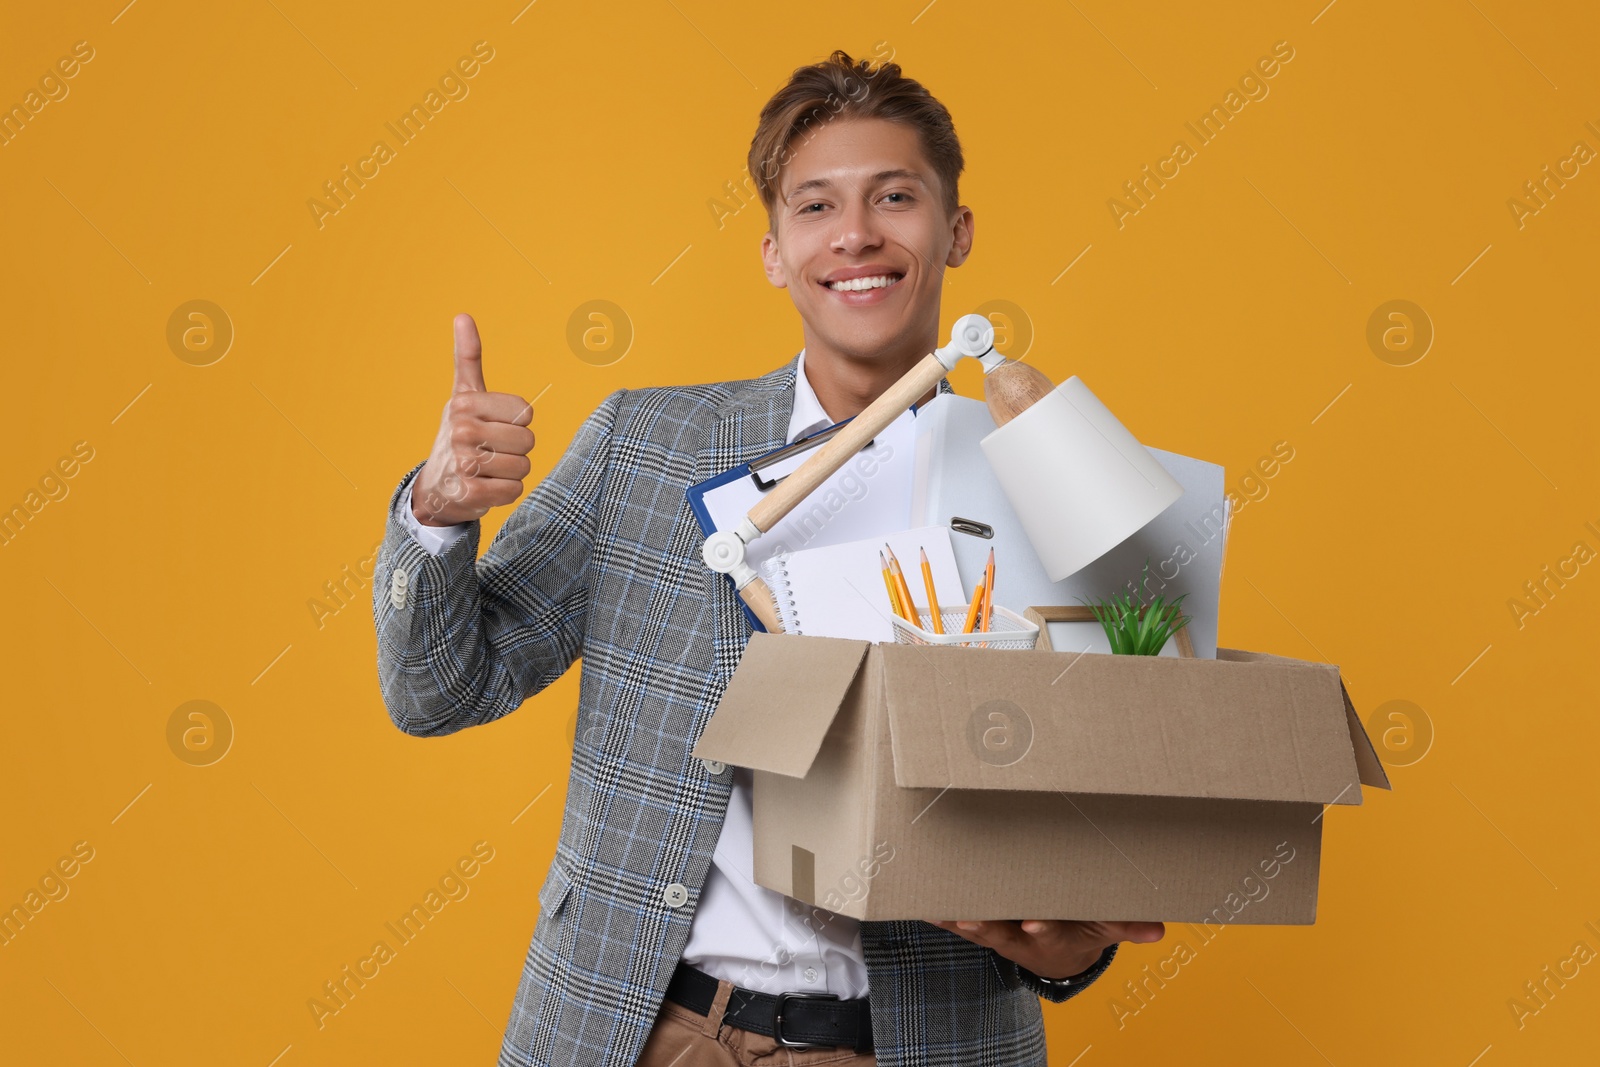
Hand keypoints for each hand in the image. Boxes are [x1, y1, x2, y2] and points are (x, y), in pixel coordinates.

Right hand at [410, 314, 535, 525]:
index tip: (494, 426)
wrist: (437, 487)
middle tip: (491, 452)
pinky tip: (484, 488)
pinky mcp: (470, 494)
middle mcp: (461, 431)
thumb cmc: (459, 436)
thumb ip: (469, 358)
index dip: (517, 423)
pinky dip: (504, 493)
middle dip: (516, 450)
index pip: (526, 413)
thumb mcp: (464, 395)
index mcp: (464, 403)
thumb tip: (463, 316)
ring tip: (487, 471)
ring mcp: (463, 464)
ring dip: (511, 473)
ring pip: (523, 467)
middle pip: (528, 441)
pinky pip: (514, 491)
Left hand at [925, 919, 1165, 979]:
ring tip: (935, 907)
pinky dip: (938, 914)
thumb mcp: (1106, 928)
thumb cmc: (1082, 928)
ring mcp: (999, 935)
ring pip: (975, 927)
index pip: (1049, 932)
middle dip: (985, 924)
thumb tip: (1158, 931)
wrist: (1058, 952)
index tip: (1034, 923)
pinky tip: (920, 902)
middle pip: (1002, 933)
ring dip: (954, 920)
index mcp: (1054, 935)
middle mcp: (1021, 939)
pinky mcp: (981, 927)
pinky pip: (956, 921)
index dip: (1042, 928)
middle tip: (967, 917)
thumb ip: (1127, 926)